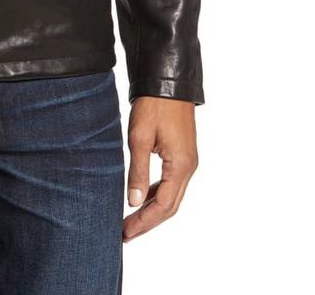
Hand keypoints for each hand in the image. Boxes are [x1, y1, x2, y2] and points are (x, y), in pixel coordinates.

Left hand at [123, 96, 197, 241]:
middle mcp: (188, 167)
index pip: (163, 206)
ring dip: (152, 209)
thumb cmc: (154, 106)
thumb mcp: (140, 137)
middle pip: (170, 206)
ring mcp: (187, 161)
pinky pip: (171, 182)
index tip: (126, 233)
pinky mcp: (182, 154)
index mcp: (181, 166)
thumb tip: (133, 202)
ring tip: (130, 220)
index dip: (144, 222)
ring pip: (171, 195)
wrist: (168, 82)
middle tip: (125, 234)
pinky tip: (141, 197)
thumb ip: (137, 171)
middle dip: (148, 222)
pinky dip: (156, 194)